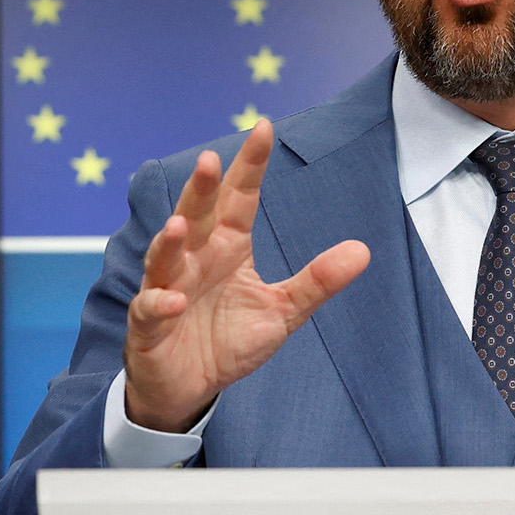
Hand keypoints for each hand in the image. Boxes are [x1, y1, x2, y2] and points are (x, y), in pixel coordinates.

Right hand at [123, 119, 370, 431]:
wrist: (190, 387)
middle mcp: (196, 261)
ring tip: (181, 224)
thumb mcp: (282, 311)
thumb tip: (363, 250)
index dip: (250, 166)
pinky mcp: (150, 325)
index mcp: (227, 248)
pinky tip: (172, 301)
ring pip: (165, 257)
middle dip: (199, 190)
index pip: (239, 199)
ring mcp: (168, 289)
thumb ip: (317, 281)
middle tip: (208, 160)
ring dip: (170, 241)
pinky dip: (159, 304)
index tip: (264, 127)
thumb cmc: (227, 340)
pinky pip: (151, 309)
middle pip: (197, 217)